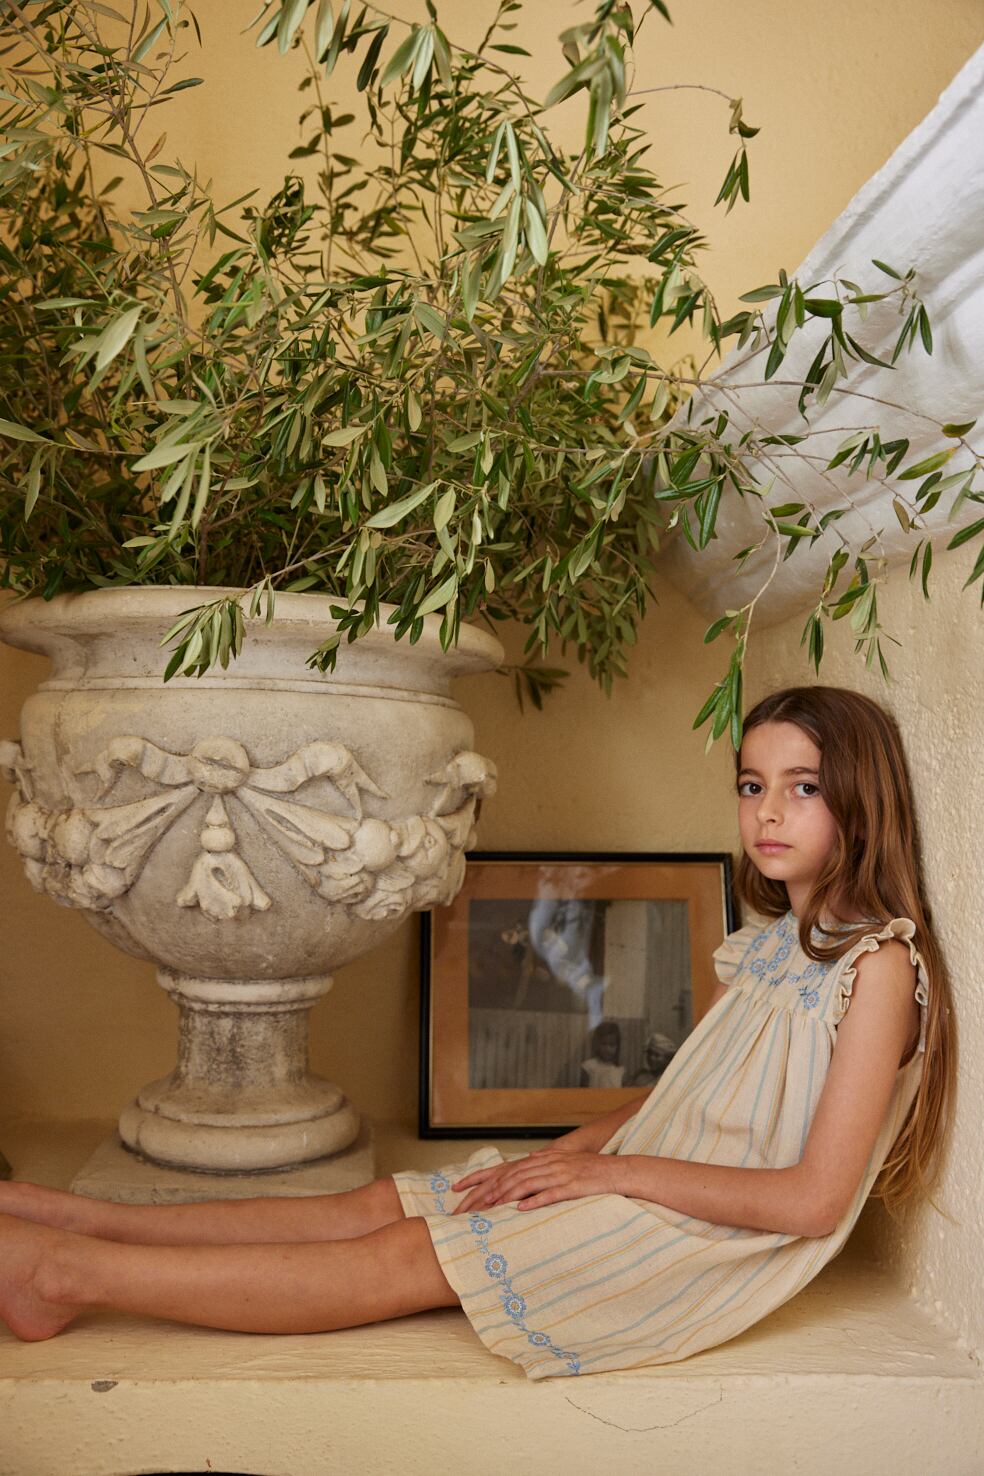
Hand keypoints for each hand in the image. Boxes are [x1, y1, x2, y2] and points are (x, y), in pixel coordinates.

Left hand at [451, 1151, 621, 1214]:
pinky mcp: (573, 1186)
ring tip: (491, 1206)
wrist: (618, 1171)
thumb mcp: (566, 1160)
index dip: (486, 1177)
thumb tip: (530, 1160)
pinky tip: (522, 1209)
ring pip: (528, 1184)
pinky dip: (535, 1201)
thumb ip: (547, 1160)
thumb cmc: (592, 1170)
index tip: (465, 1189)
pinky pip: (551, 1194)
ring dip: (507, 1195)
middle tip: (473, 1205)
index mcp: (546, 1159)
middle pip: (514, 1176)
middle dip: (491, 1190)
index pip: (509, 1168)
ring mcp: (561, 1174)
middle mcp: (550, 1164)